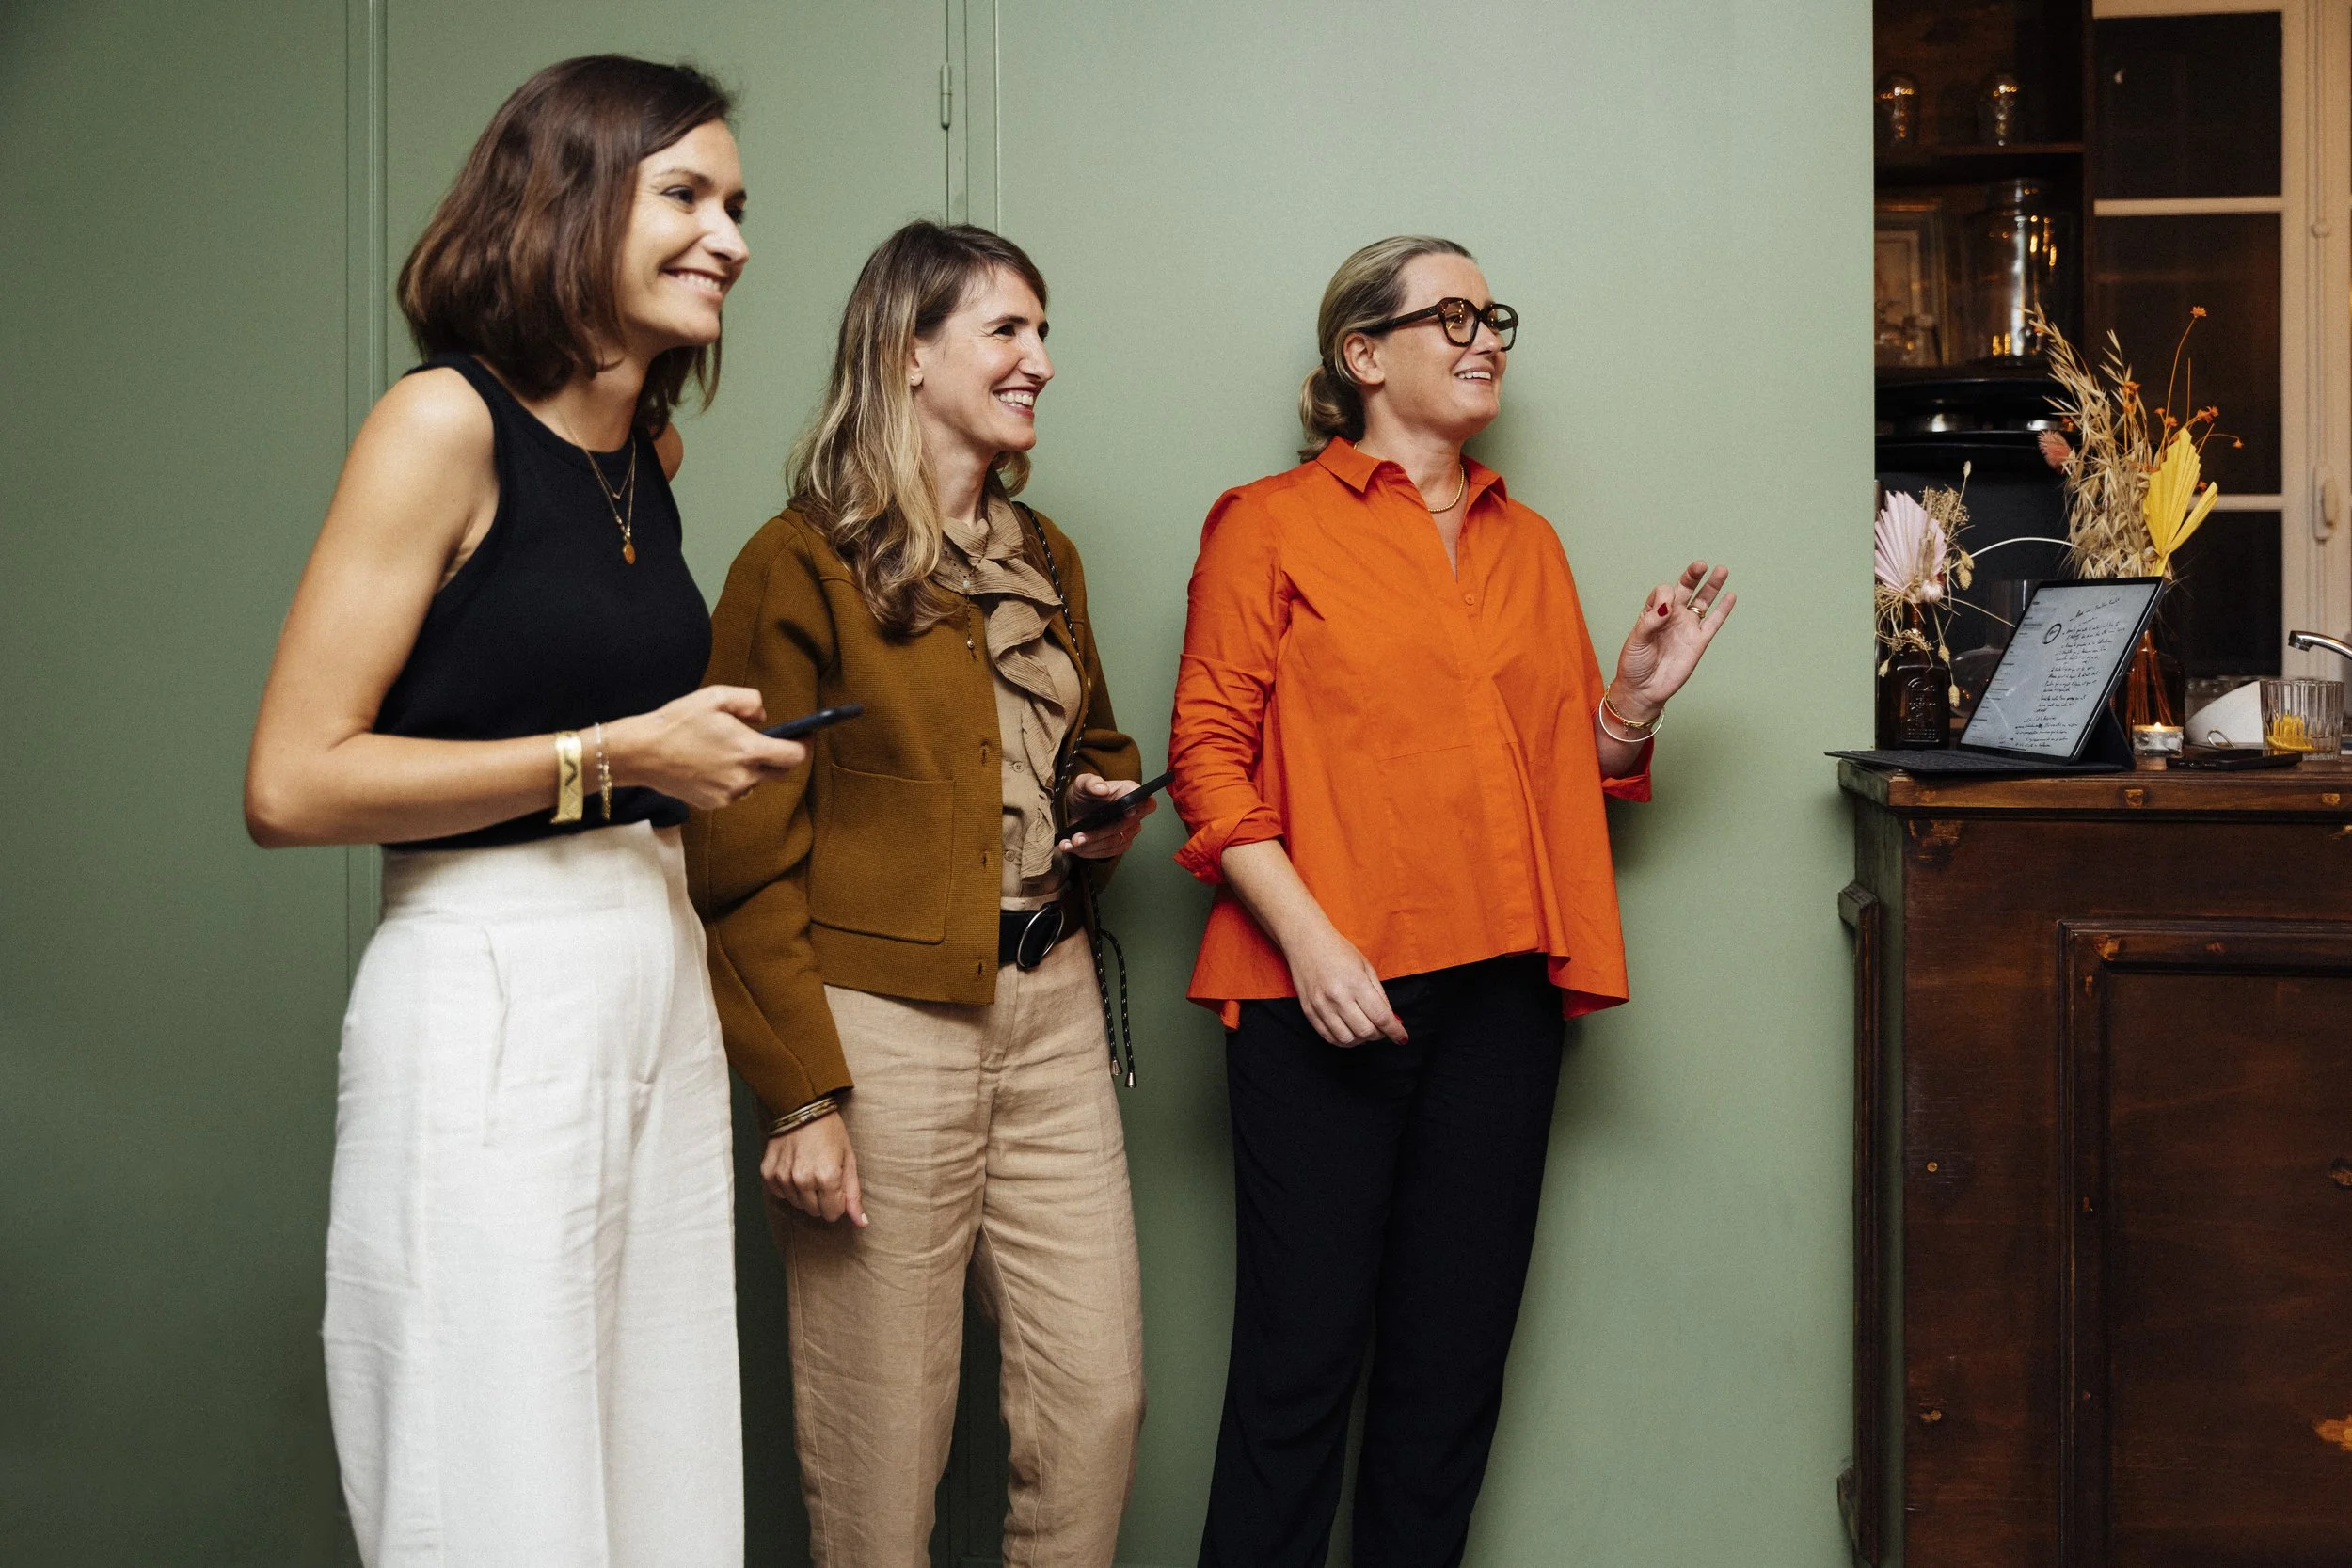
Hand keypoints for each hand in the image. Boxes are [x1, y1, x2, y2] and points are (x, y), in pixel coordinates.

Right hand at [604, 685, 806, 809]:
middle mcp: (743, 777)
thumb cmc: (677, 722)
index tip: (805, 737)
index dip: (804, 745)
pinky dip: (732, 778)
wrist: (641, 753)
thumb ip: (750, 701)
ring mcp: (729, 794)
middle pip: (781, 772)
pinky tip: (712, 764)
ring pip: (756, 781)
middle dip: (781, 757)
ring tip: (728, 750)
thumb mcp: (715, 697)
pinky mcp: (714, 803)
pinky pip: (735, 791)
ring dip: (753, 768)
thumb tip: (764, 717)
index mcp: (748, 750)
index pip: (794, 755)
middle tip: (770, 741)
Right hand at [762, 1111, 866, 1225]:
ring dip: (804, 1193)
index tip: (837, 1186)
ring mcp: (783, 1177)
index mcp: (827, 1178)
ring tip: (809, 1169)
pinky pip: (780, 1194)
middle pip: (815, 1212)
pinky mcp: (768, 1173)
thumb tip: (862, 1223)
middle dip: (822, 1199)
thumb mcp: (849, 1159)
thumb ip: (854, 1194)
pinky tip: (794, 1168)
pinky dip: (788, 1186)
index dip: (837, 1203)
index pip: (832, 1214)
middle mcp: (803, 1180)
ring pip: (797, 1204)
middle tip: (823, 1176)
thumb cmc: (830, 1132)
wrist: (801, 1107)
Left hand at [1058, 773, 1156, 859]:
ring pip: (1114, 842)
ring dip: (1091, 845)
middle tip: (1078, 836)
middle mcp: (1133, 812)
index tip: (1128, 812)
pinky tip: (1074, 847)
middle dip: (1099, 833)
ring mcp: (1128, 830)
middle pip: (1124, 827)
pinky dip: (1089, 852)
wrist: (1077, 808)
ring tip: (1072, 842)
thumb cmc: (1085, 793)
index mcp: (1129, 792)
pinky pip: (1108, 852)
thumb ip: (1091, 783)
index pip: (1145, 802)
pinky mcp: (1119, 844)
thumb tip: (1102, 789)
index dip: (1139, 808)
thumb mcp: (1083, 783)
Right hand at [1282, 918, 1407, 1047]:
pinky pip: (1329, 1037)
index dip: (1395, 1031)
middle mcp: (1338, 998)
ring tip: (1364, 1030)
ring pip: (1347, 1040)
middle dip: (1379, 1035)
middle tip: (1382, 1029)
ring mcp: (1321, 1006)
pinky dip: (1344, 1041)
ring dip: (1361, 1040)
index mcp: (1356, 984)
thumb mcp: (1366, 967)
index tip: (1402, 1038)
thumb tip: (1391, 1019)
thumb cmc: (1338, 951)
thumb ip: (1379, 995)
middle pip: (1366, 1032)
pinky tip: (1350, 1032)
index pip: (1381, 1017)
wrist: (1306, 942)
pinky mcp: (1309, 1012)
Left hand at [1611, 561, 1735, 717]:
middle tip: (1701, 565)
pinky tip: (1731, 596)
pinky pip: (1713, 623)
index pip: (1663, 591)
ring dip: (1712, 586)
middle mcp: (1672, 615)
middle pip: (1686, 588)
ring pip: (1703, 601)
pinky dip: (1723, 610)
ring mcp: (1687, 627)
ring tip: (1722, 571)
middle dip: (1693, 575)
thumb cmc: (1634, 664)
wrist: (1643, 689)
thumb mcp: (1636, 640)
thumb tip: (1668, 606)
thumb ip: (1651, 621)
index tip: (1663, 610)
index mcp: (1654, 611)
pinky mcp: (1699, 642)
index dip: (1664, 595)